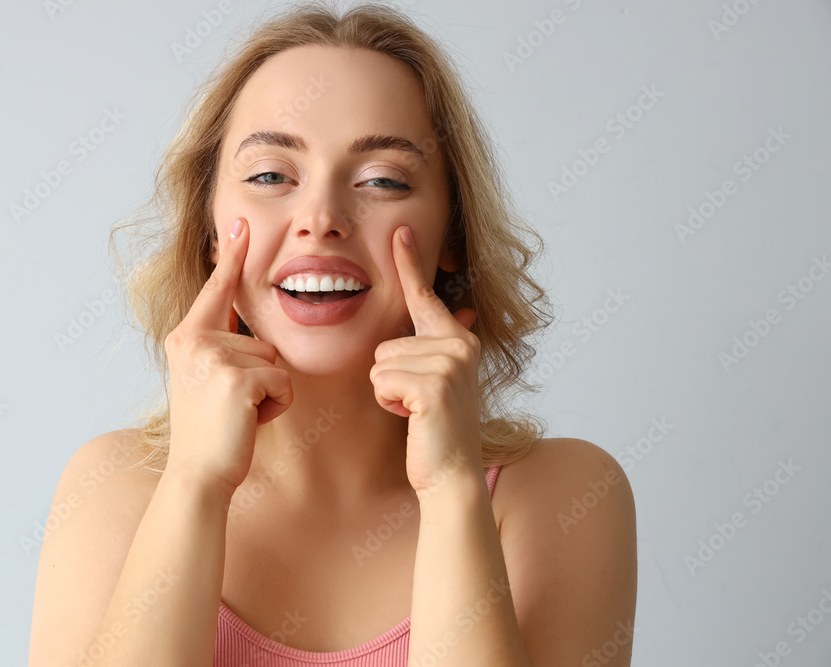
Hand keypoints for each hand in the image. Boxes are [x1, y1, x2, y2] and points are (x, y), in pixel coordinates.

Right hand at [164, 217, 292, 495]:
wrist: (198, 474)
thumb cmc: (208, 432)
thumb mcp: (204, 380)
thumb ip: (218, 347)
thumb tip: (247, 329)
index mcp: (186, 338)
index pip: (216, 290)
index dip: (231, 257)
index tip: (241, 222)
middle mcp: (196, 341)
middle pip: (261, 339)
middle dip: (261, 375)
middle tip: (231, 406)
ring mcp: (216, 358)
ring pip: (276, 362)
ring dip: (269, 392)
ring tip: (238, 414)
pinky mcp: (238, 379)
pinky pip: (283, 382)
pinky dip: (275, 406)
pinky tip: (249, 421)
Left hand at [369, 225, 481, 492]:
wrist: (451, 473)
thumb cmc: (435, 429)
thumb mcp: (439, 380)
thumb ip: (440, 345)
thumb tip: (464, 310)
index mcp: (458, 339)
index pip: (425, 297)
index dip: (410, 263)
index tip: (401, 230)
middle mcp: (459, 344)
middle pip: (385, 342)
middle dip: (388, 376)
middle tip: (417, 404)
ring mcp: (449, 363)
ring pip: (379, 362)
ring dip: (387, 391)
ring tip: (415, 411)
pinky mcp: (433, 385)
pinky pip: (380, 380)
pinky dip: (388, 403)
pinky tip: (412, 418)